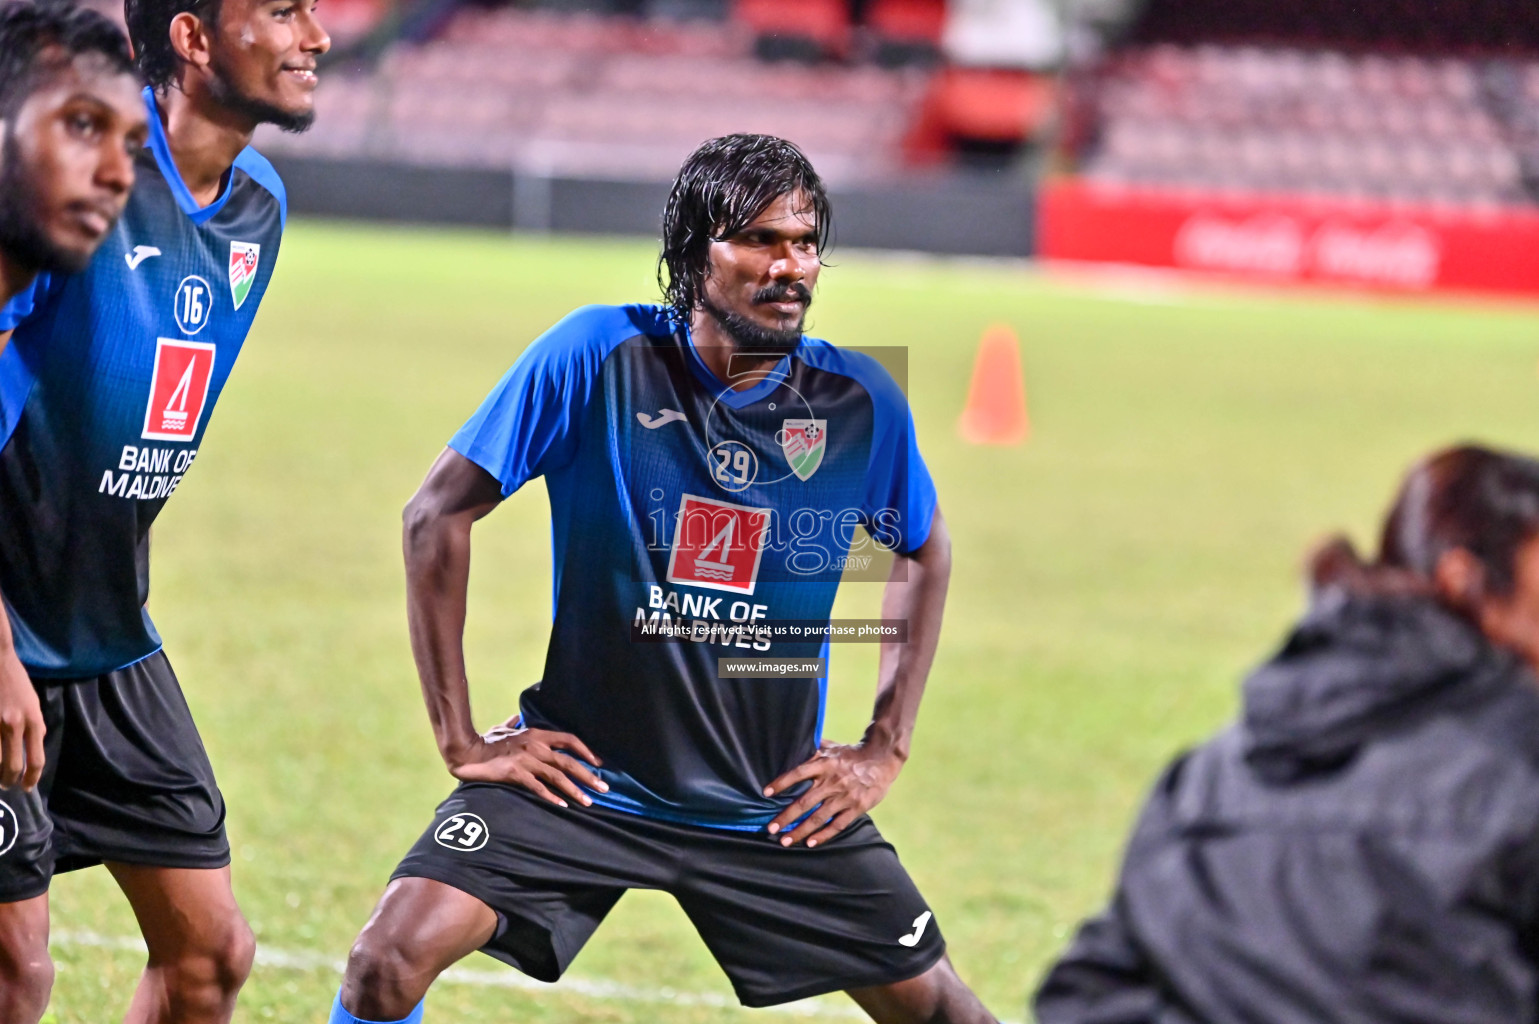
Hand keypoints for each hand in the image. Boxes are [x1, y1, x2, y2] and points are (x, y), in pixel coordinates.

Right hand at [0, 647, 41, 789]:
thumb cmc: (16, 681)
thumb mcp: (33, 703)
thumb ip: (35, 727)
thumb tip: (33, 750)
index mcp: (33, 720)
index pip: (36, 759)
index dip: (32, 778)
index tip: (27, 787)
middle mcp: (13, 725)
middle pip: (12, 766)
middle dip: (9, 781)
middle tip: (7, 786)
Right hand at [445, 718, 606, 808]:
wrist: (467, 752)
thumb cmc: (486, 741)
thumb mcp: (503, 728)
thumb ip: (514, 723)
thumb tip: (518, 716)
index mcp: (536, 733)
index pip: (569, 740)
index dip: (586, 751)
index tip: (599, 763)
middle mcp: (535, 746)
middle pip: (568, 762)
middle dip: (588, 776)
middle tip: (604, 789)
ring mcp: (526, 760)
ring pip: (557, 776)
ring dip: (575, 790)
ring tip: (589, 802)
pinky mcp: (515, 773)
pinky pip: (538, 787)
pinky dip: (552, 797)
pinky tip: (563, 806)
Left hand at [762, 738, 904, 847]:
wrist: (882, 759)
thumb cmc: (852, 753)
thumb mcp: (831, 747)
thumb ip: (812, 749)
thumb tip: (791, 744)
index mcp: (825, 764)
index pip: (798, 773)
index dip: (782, 783)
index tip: (766, 793)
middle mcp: (832, 781)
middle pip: (804, 802)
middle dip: (786, 817)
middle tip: (771, 829)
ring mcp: (845, 796)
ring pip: (819, 817)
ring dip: (801, 830)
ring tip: (785, 841)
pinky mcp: (857, 807)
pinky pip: (837, 825)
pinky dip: (823, 835)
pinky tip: (810, 843)